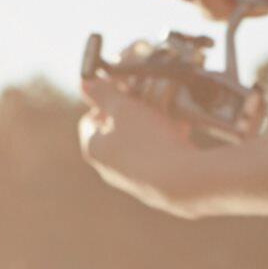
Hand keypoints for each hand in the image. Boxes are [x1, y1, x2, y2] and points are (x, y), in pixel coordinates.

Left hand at [78, 78, 206, 216]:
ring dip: (152, 123)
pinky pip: (158, 155)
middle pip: (116, 131)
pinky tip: (181, 128)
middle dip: (133, 110)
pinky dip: (166, 139)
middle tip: (148, 96)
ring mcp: (134, 179)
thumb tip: (83, 83)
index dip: (105, 100)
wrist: (184, 182)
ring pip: (140, 142)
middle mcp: (110, 168)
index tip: (123, 89)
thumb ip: (103, 94)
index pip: (90, 120)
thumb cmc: (147, 141)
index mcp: (94, 150)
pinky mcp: (158, 185)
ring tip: (168, 110)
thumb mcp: (123, 108)